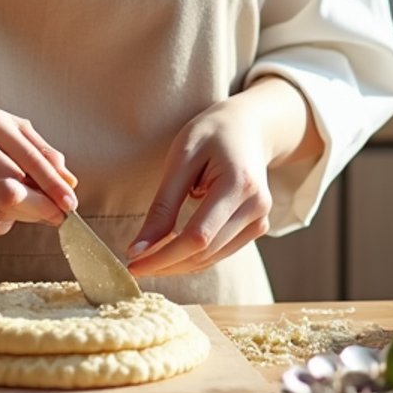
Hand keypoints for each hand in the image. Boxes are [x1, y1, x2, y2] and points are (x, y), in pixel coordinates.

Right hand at [0, 100, 78, 242]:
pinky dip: (0, 223)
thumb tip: (68, 183)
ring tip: (19, 198)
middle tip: (56, 212)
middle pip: (11, 197)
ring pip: (0, 219)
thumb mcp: (9, 126)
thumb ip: (40, 152)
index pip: (26, 162)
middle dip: (40, 208)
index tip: (70, 203)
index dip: (52, 186)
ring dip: (20, 216)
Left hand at [125, 96, 273, 277]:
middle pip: (205, 252)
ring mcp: (260, 219)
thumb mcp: (182, 158)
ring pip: (212, 258)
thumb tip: (139, 249)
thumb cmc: (212, 134)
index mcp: (238, 184)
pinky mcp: (257, 226)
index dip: (163, 256)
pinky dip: (194, 256)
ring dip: (178, 265)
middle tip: (134, 265)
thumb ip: (163, 205)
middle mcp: (256, 207)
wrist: (249, 126)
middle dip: (166, 264)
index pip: (197, 236)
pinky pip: (221, 252)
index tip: (133, 263)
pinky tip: (172, 250)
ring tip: (148, 259)